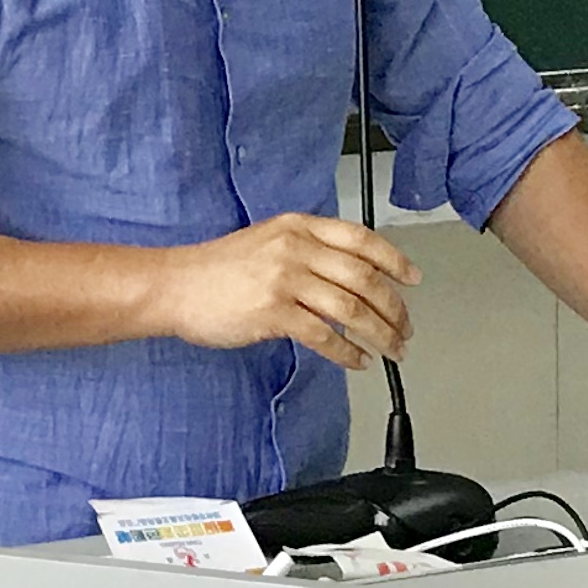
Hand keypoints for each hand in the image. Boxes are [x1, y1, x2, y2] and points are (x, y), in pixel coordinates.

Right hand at [149, 214, 420, 368]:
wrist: (174, 285)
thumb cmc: (217, 269)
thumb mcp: (268, 240)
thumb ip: (309, 251)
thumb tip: (353, 277)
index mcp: (298, 227)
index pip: (361, 239)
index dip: (394, 261)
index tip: (412, 279)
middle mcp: (295, 248)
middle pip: (364, 278)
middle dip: (393, 309)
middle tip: (404, 329)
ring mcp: (284, 279)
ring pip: (351, 309)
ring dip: (379, 334)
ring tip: (390, 350)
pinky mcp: (272, 312)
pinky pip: (324, 335)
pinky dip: (347, 352)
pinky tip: (356, 360)